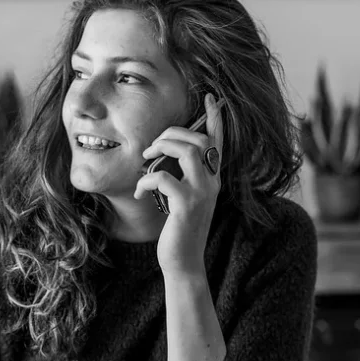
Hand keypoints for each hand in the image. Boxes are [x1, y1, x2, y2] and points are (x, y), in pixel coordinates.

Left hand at [136, 93, 223, 277]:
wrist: (183, 263)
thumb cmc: (179, 231)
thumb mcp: (182, 200)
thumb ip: (181, 179)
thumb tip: (159, 159)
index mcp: (212, 179)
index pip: (217, 143)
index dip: (215, 119)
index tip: (211, 97)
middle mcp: (212, 183)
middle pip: (198, 140)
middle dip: (171, 133)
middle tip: (151, 146)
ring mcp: (201, 193)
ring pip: (187, 151)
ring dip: (161, 147)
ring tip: (146, 159)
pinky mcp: (186, 206)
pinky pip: (164, 179)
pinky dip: (147, 181)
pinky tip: (141, 192)